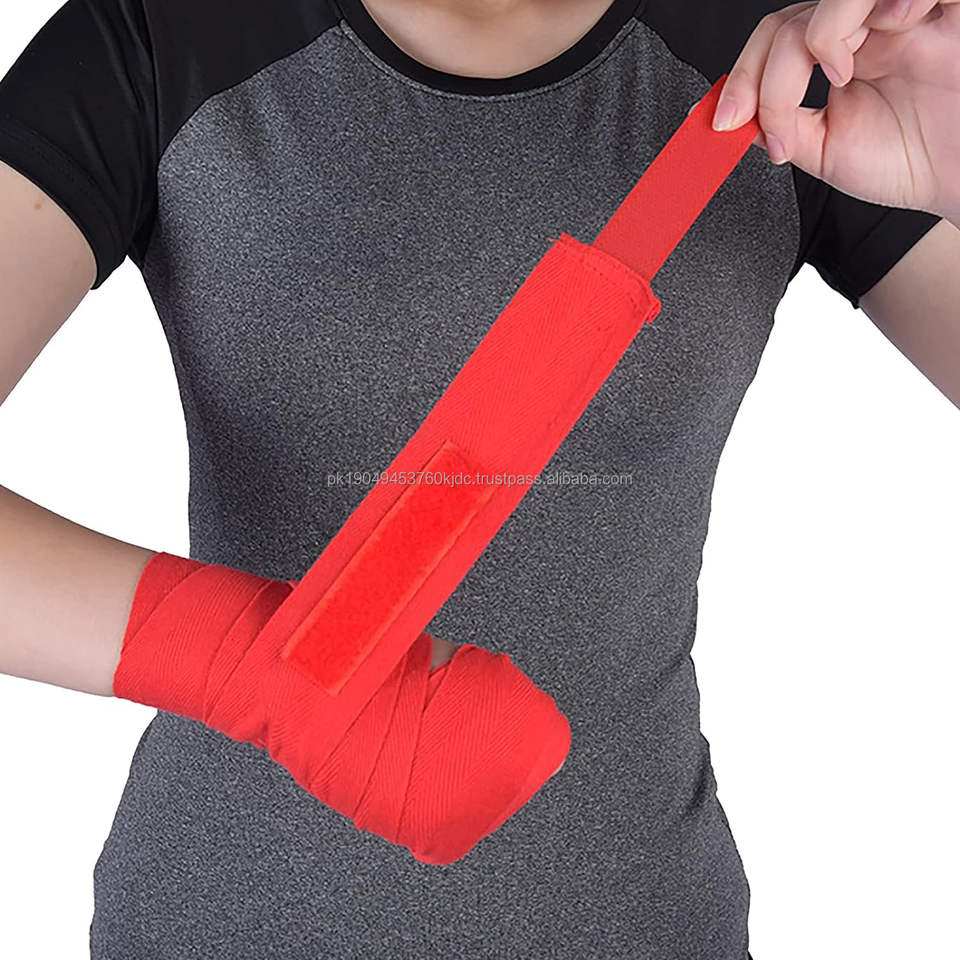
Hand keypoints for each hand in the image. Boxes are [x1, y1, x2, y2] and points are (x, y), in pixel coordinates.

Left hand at [713, 0, 959, 222]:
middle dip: (766, 74)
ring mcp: (908, 15)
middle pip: (795, 19)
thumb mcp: (828, 152)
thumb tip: (736, 120)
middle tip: (774, 122)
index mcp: (842, 58)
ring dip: (821, 34)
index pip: (777, 40)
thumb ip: (783, 129)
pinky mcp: (950, 11)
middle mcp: (870, 31)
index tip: (726, 122)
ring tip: (839, 76)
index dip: (743, 77)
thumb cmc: (914, 163)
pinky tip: (891, 28)